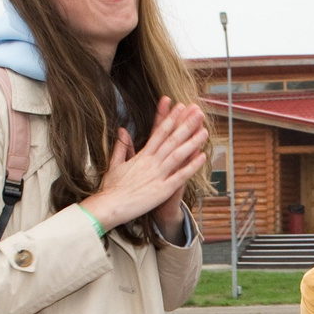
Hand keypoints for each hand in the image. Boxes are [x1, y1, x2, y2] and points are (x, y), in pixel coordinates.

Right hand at [86, 98, 209, 230]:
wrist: (109, 206)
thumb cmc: (111, 188)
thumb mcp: (115, 164)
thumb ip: (121, 146)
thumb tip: (122, 130)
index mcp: (142, 156)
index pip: (159, 133)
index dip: (171, 119)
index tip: (179, 107)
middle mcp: (151, 162)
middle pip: (172, 140)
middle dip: (186, 125)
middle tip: (198, 112)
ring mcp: (158, 175)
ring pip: (178, 155)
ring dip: (192, 142)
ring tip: (205, 130)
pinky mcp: (162, 190)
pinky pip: (180, 176)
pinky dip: (192, 166)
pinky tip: (202, 157)